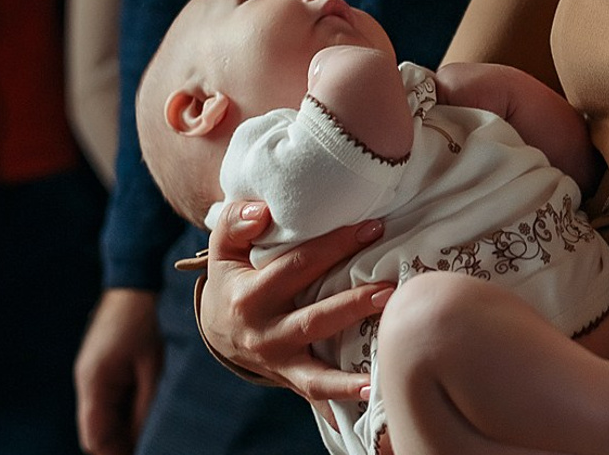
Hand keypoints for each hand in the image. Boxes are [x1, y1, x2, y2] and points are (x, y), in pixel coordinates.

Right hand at [74, 288, 161, 454]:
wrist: (132, 283)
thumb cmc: (144, 320)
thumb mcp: (153, 363)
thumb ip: (147, 401)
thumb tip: (146, 435)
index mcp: (95, 382)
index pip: (95, 436)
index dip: (113, 452)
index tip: (138, 454)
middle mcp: (87, 381)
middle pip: (96, 429)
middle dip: (118, 442)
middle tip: (148, 444)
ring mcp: (91, 374)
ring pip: (101, 416)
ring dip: (120, 425)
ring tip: (149, 427)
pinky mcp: (99, 367)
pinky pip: (106, 398)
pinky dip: (121, 408)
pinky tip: (143, 406)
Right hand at [201, 201, 391, 407]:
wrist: (218, 329)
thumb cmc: (232, 278)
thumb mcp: (224, 248)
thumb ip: (237, 221)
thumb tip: (262, 212)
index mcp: (248, 297)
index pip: (299, 266)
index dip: (336, 245)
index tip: (373, 228)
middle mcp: (263, 334)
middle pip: (313, 318)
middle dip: (353, 303)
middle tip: (390, 286)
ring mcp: (277, 361)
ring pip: (317, 367)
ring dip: (352, 359)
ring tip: (386, 344)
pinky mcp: (290, 378)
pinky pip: (316, 392)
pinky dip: (343, 395)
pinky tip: (373, 390)